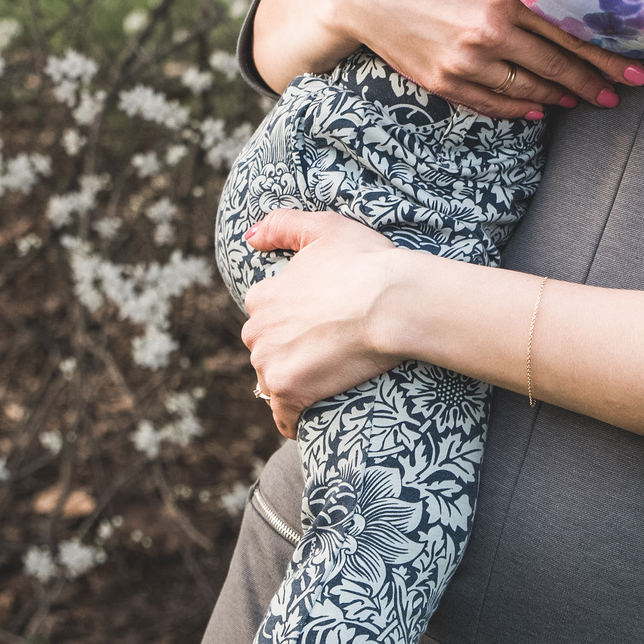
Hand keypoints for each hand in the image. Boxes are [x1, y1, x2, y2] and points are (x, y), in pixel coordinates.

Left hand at [241, 209, 406, 436]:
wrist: (394, 302)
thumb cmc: (367, 262)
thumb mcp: (325, 227)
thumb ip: (282, 225)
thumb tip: (249, 237)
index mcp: (262, 296)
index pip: (267, 316)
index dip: (295, 320)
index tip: (321, 323)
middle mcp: (256, 331)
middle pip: (267, 350)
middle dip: (289, 352)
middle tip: (329, 350)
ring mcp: (270, 364)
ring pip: (274, 382)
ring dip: (294, 383)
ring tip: (330, 378)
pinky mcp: (289, 392)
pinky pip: (284, 416)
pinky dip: (296, 418)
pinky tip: (317, 410)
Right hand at [252, 0, 643, 118]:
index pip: (571, 30)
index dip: (607, 53)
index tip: (635, 67)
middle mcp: (491, 29)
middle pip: (559, 64)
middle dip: (598, 82)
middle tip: (625, 93)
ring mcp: (467, 59)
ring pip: (532, 89)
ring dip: (565, 98)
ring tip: (589, 102)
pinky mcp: (445, 81)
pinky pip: (495, 104)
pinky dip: (524, 110)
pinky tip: (543, 109)